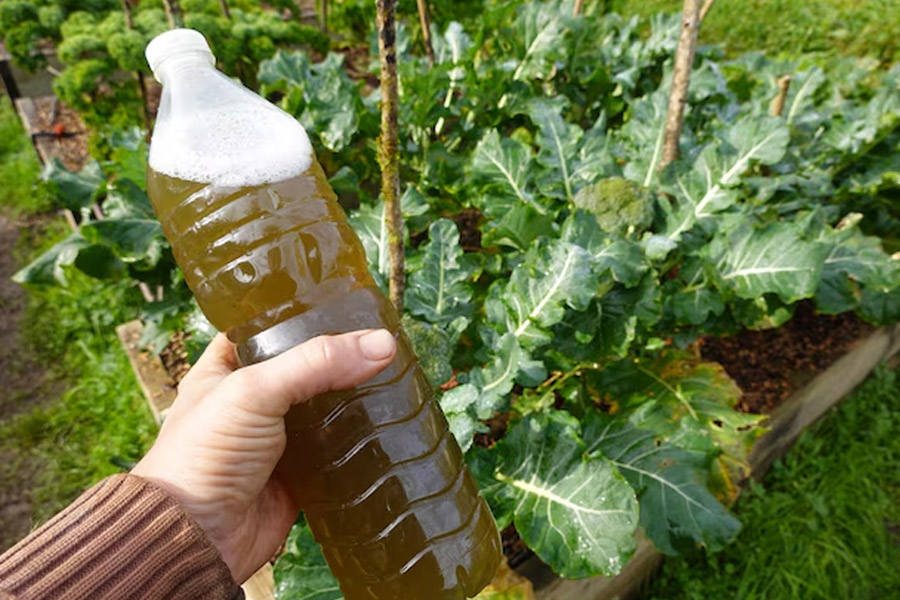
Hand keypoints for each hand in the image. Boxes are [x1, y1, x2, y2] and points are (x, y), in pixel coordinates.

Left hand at [131, 329, 396, 583]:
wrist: (198, 538)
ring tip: (398, 373)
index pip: (270, 326)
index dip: (305, 312)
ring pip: (327, 406)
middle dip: (342, 355)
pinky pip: (337, 448)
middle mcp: (254, 398)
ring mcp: (278, 436)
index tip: (350, 300)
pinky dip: (360, 439)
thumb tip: (383, 343)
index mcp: (228, 366)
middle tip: (384, 337)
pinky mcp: (300, 472)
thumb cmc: (205, 454)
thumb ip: (316, 363)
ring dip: (356, 396)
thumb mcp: (254, 391)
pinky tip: (391, 422)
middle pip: (307, 366)